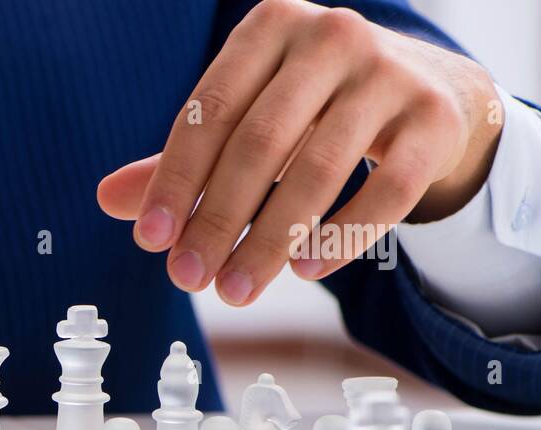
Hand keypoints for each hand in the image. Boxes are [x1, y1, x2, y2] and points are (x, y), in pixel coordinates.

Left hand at [97, 0, 501, 305]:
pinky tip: (304, 272)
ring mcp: (389, 73)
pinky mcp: (434, 118)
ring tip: (234, 291)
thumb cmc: (313, 109)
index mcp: (269, 27)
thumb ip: (184, 159)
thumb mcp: (247, 119)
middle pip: (259, 144)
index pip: (209, 111)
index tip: (150, 241)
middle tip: (186, 278)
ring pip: (318, 170)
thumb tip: (106, 199)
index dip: (175, 180)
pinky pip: (385, 191)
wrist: (430, 91)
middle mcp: (330, 36)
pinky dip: (342, 235)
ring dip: (269, 241)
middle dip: (217, 220)